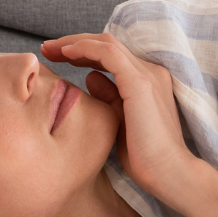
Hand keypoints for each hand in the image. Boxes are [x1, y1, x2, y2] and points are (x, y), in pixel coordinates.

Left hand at [41, 32, 199, 199]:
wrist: (170, 174)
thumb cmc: (146, 156)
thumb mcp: (120, 121)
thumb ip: (108, 97)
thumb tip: (90, 77)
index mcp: (147, 80)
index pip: (110, 55)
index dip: (82, 52)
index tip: (56, 57)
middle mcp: (150, 71)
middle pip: (106, 44)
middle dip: (73, 43)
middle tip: (47, 48)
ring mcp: (146, 74)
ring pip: (106, 43)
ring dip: (74, 42)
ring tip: (50, 49)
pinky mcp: (139, 82)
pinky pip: (108, 53)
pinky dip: (85, 48)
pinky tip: (66, 53)